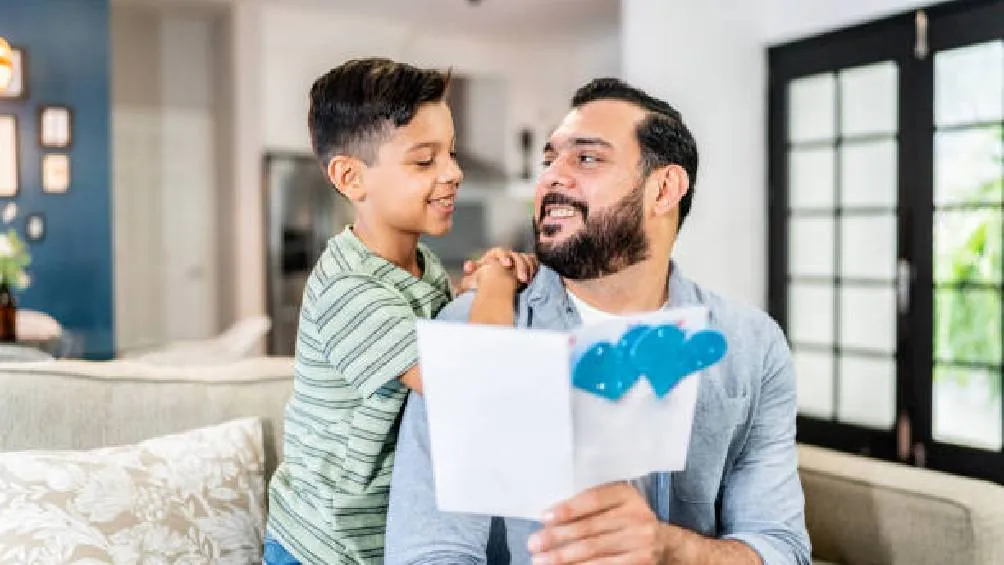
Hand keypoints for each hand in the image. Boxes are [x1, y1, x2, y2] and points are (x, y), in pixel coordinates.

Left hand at [458, 248, 537, 291]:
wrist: (496, 280)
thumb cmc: (485, 276)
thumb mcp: (475, 275)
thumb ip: (469, 275)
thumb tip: (462, 277)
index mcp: (495, 255)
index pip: (499, 252)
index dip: (504, 257)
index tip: (506, 264)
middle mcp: (507, 255)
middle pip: (515, 256)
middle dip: (518, 265)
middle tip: (519, 276)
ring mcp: (518, 259)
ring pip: (525, 259)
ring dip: (526, 269)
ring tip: (525, 280)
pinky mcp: (527, 264)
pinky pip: (532, 262)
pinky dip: (533, 267)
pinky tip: (532, 275)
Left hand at [527, 482, 667, 564]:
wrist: (663, 543)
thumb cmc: (625, 520)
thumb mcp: (614, 504)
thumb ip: (588, 507)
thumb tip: (549, 520)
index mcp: (626, 494)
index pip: (594, 499)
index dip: (568, 509)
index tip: (544, 517)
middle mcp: (637, 516)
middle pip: (590, 528)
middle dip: (557, 538)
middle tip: (533, 544)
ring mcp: (640, 542)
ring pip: (594, 551)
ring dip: (563, 558)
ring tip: (541, 561)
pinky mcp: (640, 563)